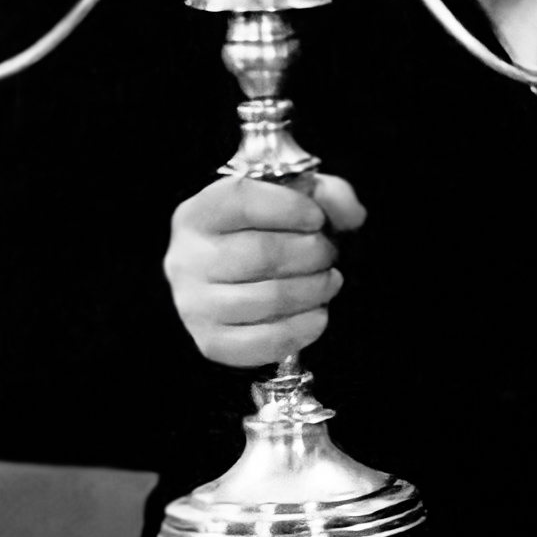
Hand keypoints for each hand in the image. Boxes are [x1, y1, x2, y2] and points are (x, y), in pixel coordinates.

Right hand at [164, 174, 365, 367]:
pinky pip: (266, 341)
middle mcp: (186, 258)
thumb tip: (351, 216)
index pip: (241, 200)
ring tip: (328, 280)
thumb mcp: (299, 199)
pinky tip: (318, 312)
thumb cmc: (273, 232)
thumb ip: (330, 195)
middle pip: (262, 254)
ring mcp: (194, 304)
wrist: (245, 276)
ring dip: (316, 289)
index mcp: (200, 213)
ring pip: (269, 299)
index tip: (317, 218)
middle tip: (329, 254)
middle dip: (313, 253)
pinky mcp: (212, 342)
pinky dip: (305, 327)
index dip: (290, 207)